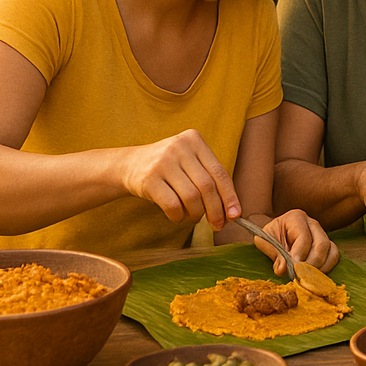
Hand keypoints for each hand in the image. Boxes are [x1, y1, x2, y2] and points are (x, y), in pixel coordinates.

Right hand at [119, 129, 241, 229]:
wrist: (130, 165)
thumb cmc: (169, 168)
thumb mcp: (189, 162)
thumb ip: (209, 179)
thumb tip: (232, 211)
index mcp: (194, 140)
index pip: (219, 172)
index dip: (230, 196)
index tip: (235, 215)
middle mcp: (179, 147)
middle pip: (207, 186)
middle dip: (216, 210)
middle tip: (218, 225)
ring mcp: (163, 162)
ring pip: (191, 197)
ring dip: (196, 214)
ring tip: (193, 218)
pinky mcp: (149, 179)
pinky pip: (172, 205)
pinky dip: (178, 216)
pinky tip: (177, 217)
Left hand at [253, 209, 341, 275]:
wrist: (273, 236)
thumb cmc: (268, 237)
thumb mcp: (264, 241)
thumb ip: (274, 253)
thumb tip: (283, 269)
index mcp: (296, 218)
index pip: (304, 237)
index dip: (300, 253)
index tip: (294, 268)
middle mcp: (313, 224)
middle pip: (322, 244)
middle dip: (312, 263)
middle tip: (300, 275)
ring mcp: (322, 234)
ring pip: (332, 250)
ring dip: (321, 267)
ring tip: (307, 277)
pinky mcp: (327, 246)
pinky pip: (334, 257)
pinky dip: (327, 268)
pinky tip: (314, 276)